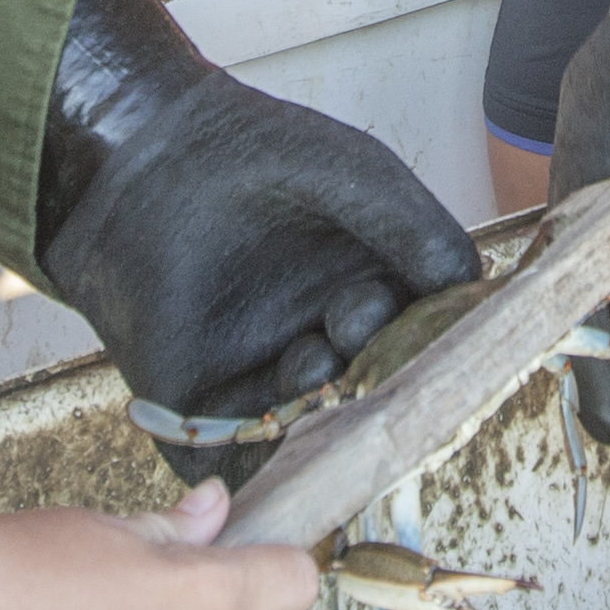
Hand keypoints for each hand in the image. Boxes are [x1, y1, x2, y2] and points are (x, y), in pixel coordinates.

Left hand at [40, 0, 478, 455]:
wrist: (139, 155)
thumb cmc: (249, 151)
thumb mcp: (356, 176)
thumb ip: (418, 231)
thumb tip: (470, 294)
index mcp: (368, 290)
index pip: (419, 341)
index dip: (425, 341)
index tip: (417, 320)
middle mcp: (322, 339)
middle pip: (372, 392)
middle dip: (374, 373)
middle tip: (351, 326)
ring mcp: (264, 375)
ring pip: (316, 429)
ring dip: (324, 407)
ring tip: (310, 356)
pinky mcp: (203, 404)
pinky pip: (241, 453)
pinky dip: (264, 457)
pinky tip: (275, 430)